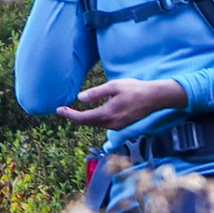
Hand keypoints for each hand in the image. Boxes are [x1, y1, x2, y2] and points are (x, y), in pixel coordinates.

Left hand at [56, 78, 185, 128]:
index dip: (69, 115)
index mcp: (107, 114)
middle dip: (74, 117)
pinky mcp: (121, 125)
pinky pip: (103, 124)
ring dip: (84, 118)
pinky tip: (91, 112)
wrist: (154, 98)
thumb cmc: (135, 89)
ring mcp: (117, 126)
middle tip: (62, 109)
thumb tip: (80, 98)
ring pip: (95, 124)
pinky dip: (94, 119)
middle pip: (87, 123)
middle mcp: (111, 124)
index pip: (83, 118)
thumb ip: (96, 93)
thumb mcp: (113, 86)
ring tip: (72, 111)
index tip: (59, 110)